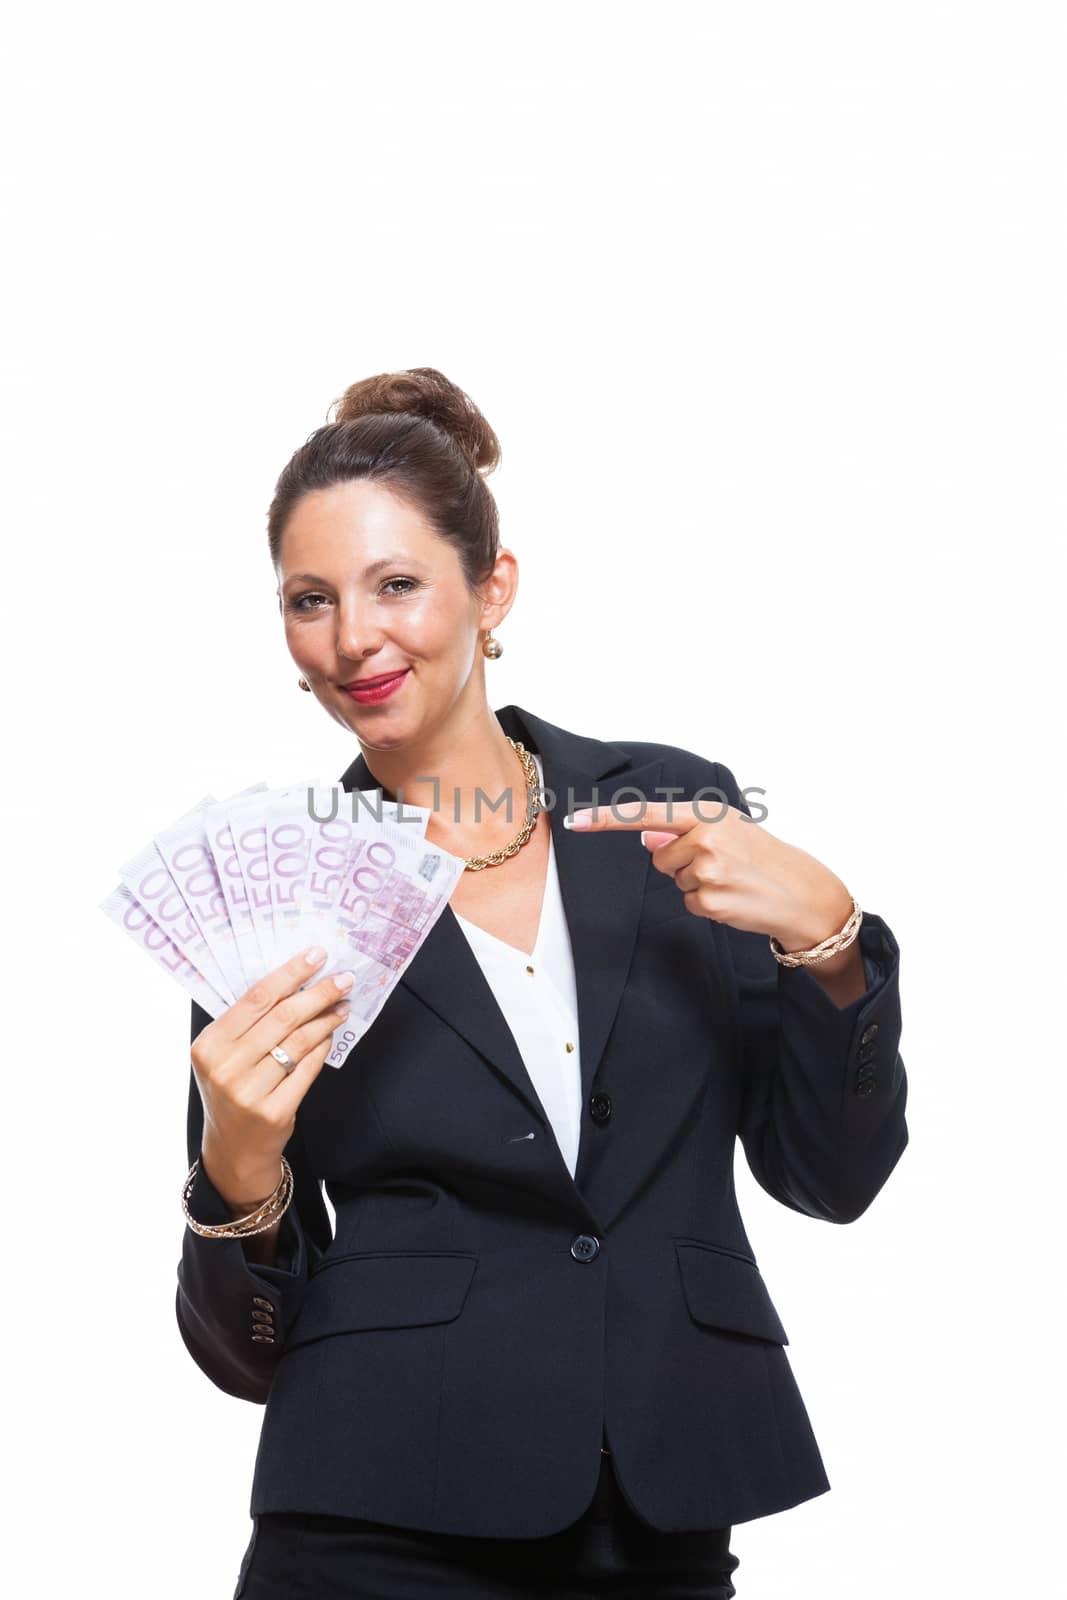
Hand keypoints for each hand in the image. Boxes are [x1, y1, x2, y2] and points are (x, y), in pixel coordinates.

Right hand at [190, 947, 353, 1209]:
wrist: (234, 1150)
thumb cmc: (232, 1093)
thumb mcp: (225, 1057)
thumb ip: (248, 1024)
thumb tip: (295, 981)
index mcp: (208, 1045)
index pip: (255, 998)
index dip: (289, 973)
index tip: (316, 956)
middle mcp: (225, 1067)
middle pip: (282, 1017)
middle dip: (318, 993)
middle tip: (343, 979)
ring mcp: (248, 1092)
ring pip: (299, 1041)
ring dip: (326, 1018)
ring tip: (343, 1006)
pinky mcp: (273, 1111)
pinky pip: (308, 1068)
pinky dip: (323, 1047)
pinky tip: (332, 1034)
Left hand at [565, 799, 851, 950]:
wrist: (803, 893)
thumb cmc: (764, 858)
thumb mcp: (729, 830)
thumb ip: (685, 832)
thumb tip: (647, 841)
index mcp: (708, 814)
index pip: (646, 814)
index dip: (606, 818)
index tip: (574, 820)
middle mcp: (705, 837)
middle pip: (659, 858)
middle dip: (682, 864)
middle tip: (722, 865)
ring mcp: (707, 870)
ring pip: (674, 880)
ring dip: (696, 884)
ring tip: (731, 880)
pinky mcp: (710, 900)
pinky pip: (687, 902)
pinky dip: (706, 903)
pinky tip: (733, 898)